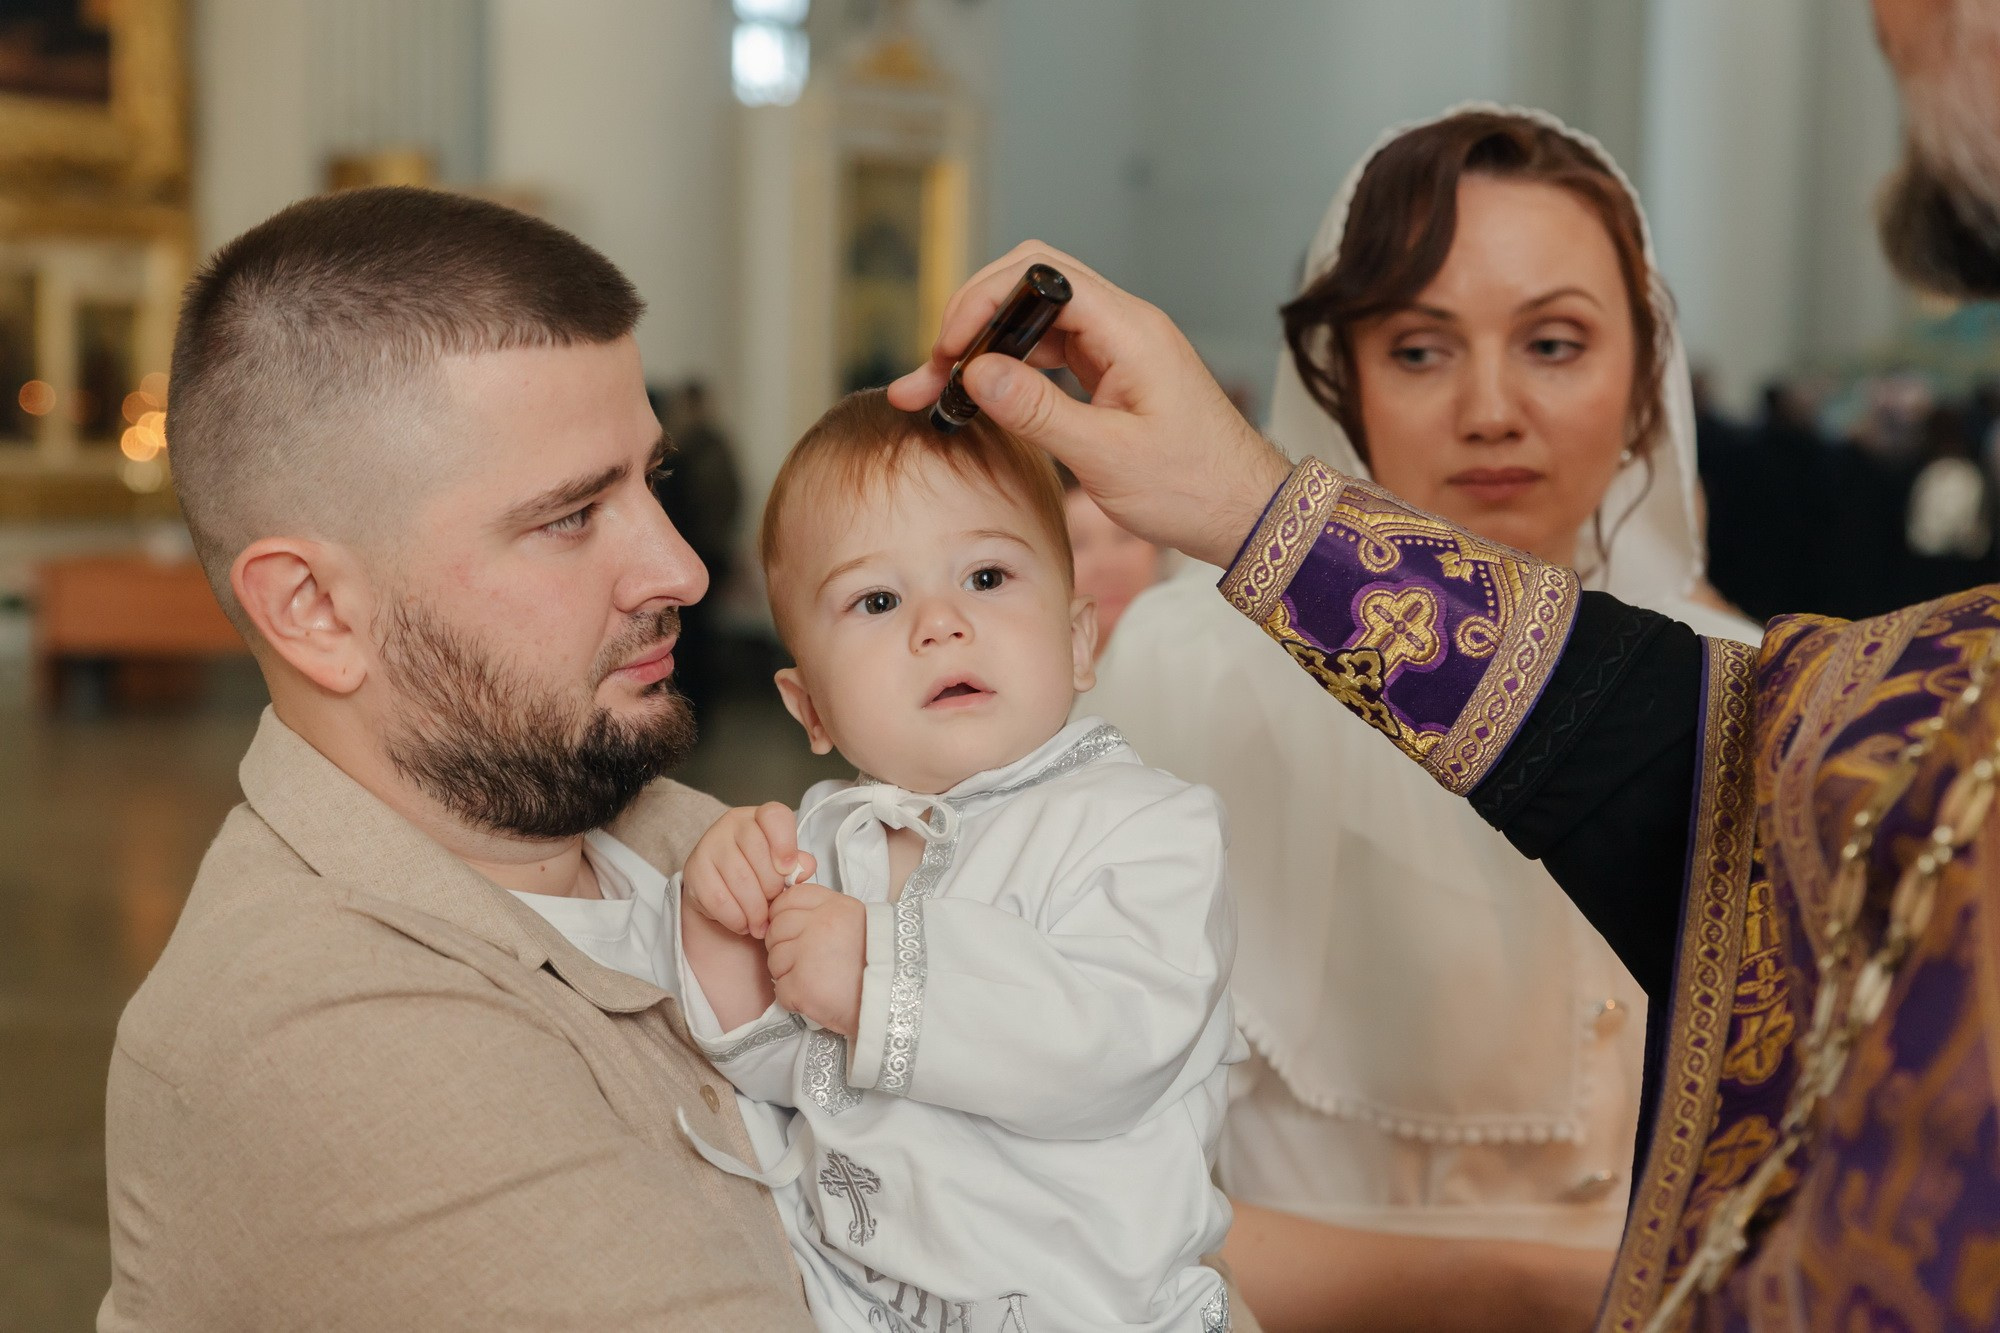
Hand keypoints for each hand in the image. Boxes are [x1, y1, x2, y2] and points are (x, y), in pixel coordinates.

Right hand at [682, 803, 814, 939]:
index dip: (785, 844)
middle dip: (772, 887)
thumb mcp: (783, 864)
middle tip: (774, 904)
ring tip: (762, 922)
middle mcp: (732, 824)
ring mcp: (709, 844)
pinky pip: (719, 899)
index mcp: (759, 817)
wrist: (722, 887)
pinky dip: (736, 918)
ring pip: (740, 879)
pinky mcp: (694, 870)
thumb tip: (803, 868)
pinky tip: (743, 923)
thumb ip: (799, 864)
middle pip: (758, 853)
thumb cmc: (759, 873)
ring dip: (755, 909)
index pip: (774, 816)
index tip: (788, 870)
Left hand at [765, 883, 864, 1036]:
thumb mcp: (857, 922)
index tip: (791, 930)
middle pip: (776, 929)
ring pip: (774, 960)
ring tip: (814, 981)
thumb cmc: (876, 964)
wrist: (891, 999)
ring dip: (788, 974)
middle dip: (783, 947)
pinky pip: (780, 990)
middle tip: (805, 962)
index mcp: (834, 907)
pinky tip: (813, 997)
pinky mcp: (802, 986)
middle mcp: (819, 925)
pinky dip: (793, 998)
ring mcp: (808, 955)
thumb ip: (825, 914)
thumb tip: (787, 914)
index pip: (789, 898)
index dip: (783, 914)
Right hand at [886, 241, 1293, 566]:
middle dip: (974, 317)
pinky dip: (1011, 370)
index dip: (984, 300)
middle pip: (1031, 284)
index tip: (948, 347)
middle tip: (933, 367)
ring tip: (937, 389)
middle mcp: (1123, 326)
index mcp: (1129, 330)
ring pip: (1035, 322)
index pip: (1041, 276)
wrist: (1244, 512)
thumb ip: (1037, 411)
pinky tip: (981, 397)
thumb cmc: (1192, 488)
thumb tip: (976, 372)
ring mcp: (1117, 348)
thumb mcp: (1107, 458)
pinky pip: (1051, 353)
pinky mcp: (1112, 375)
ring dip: (985, 348)